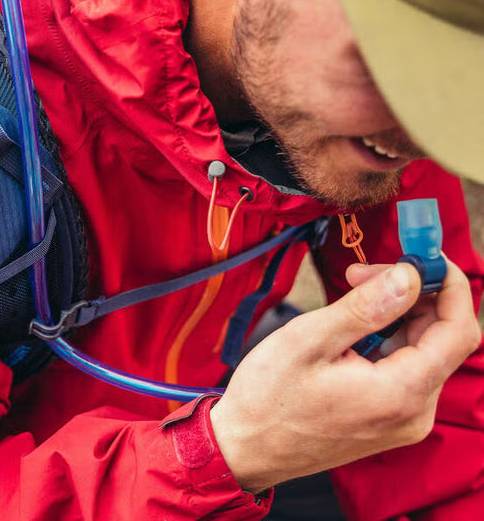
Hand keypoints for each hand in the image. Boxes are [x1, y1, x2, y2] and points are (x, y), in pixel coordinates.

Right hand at [210, 258, 480, 493]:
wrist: (246, 447)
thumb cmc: (268, 397)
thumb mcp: (309, 340)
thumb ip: (364, 308)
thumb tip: (409, 276)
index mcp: (400, 394)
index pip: (458, 331)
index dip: (450, 286)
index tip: (421, 254)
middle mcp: (414, 412)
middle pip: (442, 337)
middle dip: (412, 293)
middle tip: (360, 271)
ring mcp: (404, 418)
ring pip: (424, 349)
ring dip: (396, 313)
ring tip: (348, 295)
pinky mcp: (389, 418)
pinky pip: (406, 367)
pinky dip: (388, 336)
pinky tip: (351, 326)